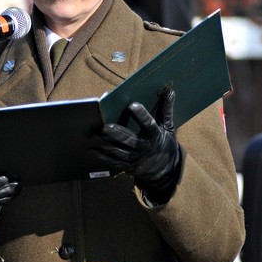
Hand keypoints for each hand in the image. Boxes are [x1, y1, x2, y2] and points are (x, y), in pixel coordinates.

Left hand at [92, 88, 180, 203]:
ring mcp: (136, 159)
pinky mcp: (128, 167)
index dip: (141, 115)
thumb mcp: (168, 128)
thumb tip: (170, 91)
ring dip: (105, 145)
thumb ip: (166, 110)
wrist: (166, 170)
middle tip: (105, 127)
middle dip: (117, 134)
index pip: (148, 124)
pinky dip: (101, 156)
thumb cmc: (165, 143)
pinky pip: (113, 162)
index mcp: (155, 135)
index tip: (132, 105)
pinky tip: (91, 150)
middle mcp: (145, 147)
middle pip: (130, 140)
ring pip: (119, 152)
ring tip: (94, 137)